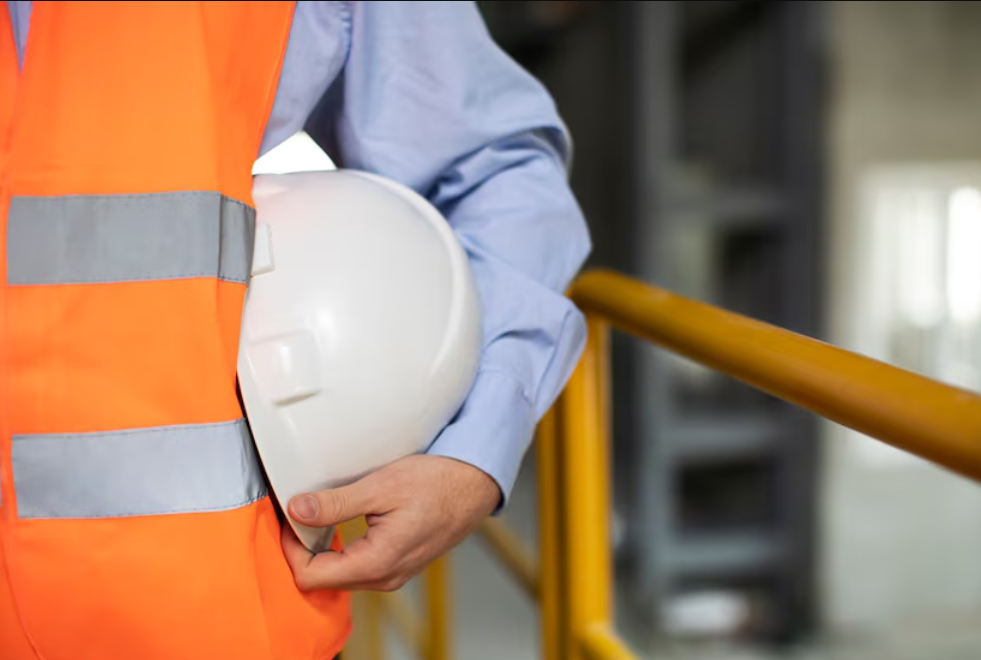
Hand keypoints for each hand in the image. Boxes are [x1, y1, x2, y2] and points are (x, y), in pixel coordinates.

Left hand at [282, 454, 500, 591]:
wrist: (474, 485)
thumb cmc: (437, 483)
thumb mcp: (381, 486)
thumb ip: (335, 504)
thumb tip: (297, 510)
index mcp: (377, 562)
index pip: (311, 576)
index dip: (291, 548)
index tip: (289, 517)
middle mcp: (384, 577)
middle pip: (323, 579)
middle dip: (302, 549)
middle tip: (297, 513)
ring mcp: (393, 574)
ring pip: (340, 575)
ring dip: (322, 549)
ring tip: (317, 515)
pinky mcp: (398, 564)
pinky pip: (358, 568)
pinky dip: (341, 549)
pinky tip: (340, 524)